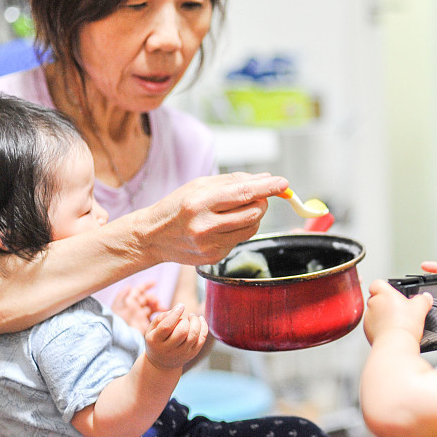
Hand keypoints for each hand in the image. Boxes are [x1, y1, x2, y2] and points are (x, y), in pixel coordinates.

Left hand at [111, 281, 163, 332]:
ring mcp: (141, 316)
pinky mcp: (145, 324)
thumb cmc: (117, 320)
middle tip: (157, 302)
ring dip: (158, 306)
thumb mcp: (117, 306)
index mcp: (129, 301)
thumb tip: (129, 286)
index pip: (139, 290)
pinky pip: (154, 318)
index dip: (147, 286)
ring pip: (152, 308)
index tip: (155, 283)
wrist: (119, 336)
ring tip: (162, 309)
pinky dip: (159, 316)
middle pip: (147, 299)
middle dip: (154, 299)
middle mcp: (136, 307)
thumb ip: (122, 295)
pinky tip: (163, 315)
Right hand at [142, 172, 288, 266]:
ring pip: (251, 227)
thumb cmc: (177, 206)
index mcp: (199, 202)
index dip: (267, 188)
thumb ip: (233, 181)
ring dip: (253, 216)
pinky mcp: (214, 257)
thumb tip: (264, 179)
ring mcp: (210, 245)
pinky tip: (222, 226)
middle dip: (262, 201)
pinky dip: (239, 229)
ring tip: (237, 210)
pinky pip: (240, 240)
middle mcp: (205, 226)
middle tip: (257, 195)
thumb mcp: (199, 185)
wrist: (152, 237)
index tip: (284, 183)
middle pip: (253, 212)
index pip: (243, 194)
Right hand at [144, 304, 208, 370]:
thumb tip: (176, 310)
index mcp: (155, 341)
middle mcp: (168, 349)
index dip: (175, 314)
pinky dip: (204, 327)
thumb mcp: (151, 329)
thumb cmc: (157, 340)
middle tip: (183, 318)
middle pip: (182, 332)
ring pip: (194, 335)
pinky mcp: (192, 353)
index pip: (166, 327)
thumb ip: (161, 318)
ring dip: (195, 322)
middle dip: (185, 320)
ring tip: (192, 317)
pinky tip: (200, 319)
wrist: (162, 364)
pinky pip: (202, 339)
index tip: (181, 306)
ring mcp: (182, 353)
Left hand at [363, 279, 432, 345]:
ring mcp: (368, 317)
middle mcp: (373, 303)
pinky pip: (372, 326)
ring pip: (374, 313)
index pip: (377, 283)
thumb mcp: (420, 308)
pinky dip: (379, 328)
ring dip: (382, 316)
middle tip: (397, 310)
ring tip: (395, 323)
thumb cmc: (404, 325)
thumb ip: (423, 299)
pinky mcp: (367, 331)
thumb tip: (426, 297)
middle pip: (376, 298)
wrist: (395, 345)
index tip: (392, 293)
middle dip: (385, 304)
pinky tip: (391, 332)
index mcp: (384, 293)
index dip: (384, 287)